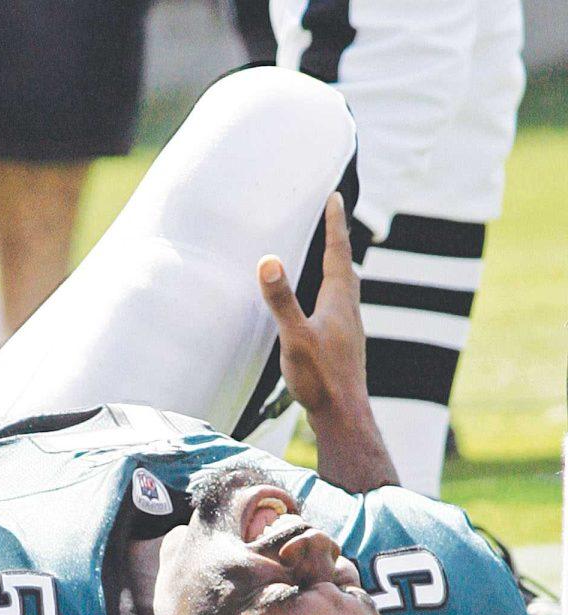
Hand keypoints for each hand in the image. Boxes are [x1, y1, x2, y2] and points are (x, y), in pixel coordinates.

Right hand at [257, 193, 366, 421]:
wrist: (344, 414)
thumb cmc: (320, 377)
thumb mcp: (294, 336)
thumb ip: (282, 300)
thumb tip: (268, 260)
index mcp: (339, 300)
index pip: (337, 251)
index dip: (335, 223)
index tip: (335, 197)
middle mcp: (349, 309)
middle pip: (346, 265)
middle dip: (338, 240)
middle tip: (335, 218)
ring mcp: (348, 328)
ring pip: (346, 287)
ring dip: (338, 266)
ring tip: (331, 256)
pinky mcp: (343, 345)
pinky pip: (339, 306)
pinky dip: (333, 292)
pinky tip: (325, 306)